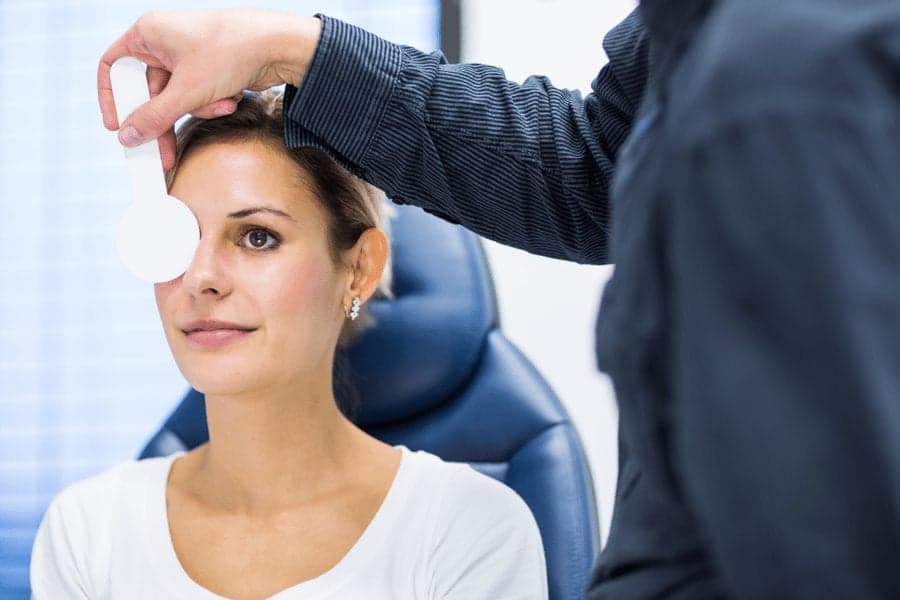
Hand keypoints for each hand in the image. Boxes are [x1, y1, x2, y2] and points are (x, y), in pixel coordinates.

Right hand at [98, 9, 321, 168]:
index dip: (112, 98)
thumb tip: (128, 136)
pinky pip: (198, 97)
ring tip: (219, 105)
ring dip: (198, 110)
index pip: (114, 66)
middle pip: (148, 92)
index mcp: (148, 33)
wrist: (279, 46)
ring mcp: (187, 57)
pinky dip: (212, 103)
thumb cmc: (231, 51)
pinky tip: (231, 98)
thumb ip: (155, 117)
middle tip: (163, 152)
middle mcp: (164, 42)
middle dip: (163, 120)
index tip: (116, 126)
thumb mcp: (187, 91)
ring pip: (176, 99)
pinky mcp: (209, 71)